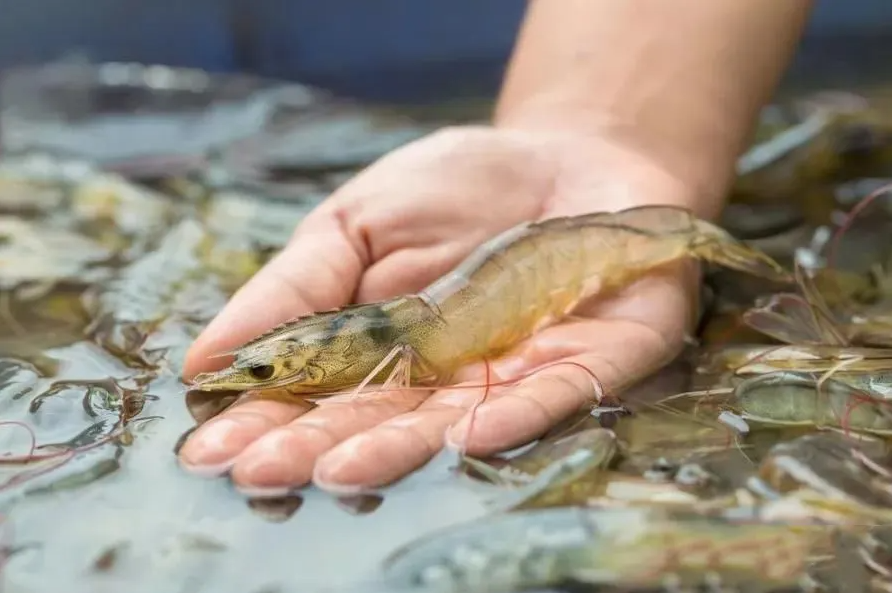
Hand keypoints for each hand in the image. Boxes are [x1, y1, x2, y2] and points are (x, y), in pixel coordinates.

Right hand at [177, 125, 702, 494]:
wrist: (566, 156)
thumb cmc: (455, 190)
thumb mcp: (357, 222)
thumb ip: (295, 287)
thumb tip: (208, 355)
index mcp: (382, 352)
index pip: (316, 397)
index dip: (267, 422)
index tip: (210, 450)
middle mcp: (442, 379)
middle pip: (377, 421)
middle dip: (318, 449)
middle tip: (261, 474)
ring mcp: (513, 375)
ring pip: (452, 424)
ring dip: (398, 449)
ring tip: (340, 470)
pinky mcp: (588, 362)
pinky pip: (552, 396)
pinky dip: (513, 416)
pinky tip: (467, 436)